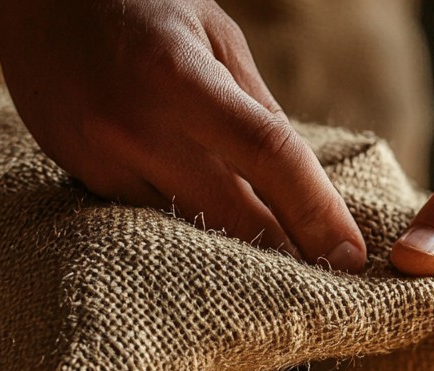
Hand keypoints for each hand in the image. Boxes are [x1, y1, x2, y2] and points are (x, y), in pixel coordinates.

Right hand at [0, 0, 365, 267]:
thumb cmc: (143, 3)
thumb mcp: (216, 37)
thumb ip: (260, 114)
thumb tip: (308, 194)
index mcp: (180, 77)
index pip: (270, 156)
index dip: (318, 213)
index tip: (351, 258)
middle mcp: (136, 126)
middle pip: (235, 220)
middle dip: (288, 257)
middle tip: (326, 280)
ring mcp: (102, 160)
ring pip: (193, 234)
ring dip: (239, 255)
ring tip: (279, 269)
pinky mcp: (81, 181)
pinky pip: (154, 224)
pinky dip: (191, 232)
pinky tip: (214, 238)